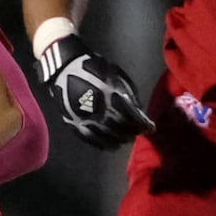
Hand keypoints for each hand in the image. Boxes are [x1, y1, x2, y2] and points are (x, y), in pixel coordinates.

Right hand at [38, 34, 153, 149]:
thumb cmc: (94, 69)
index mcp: (110, 94)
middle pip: (120, 128)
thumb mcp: (116, 75)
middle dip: (132, 132)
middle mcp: (98, 109)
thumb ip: (129, 94)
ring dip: (119, 140)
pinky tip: (111, 146)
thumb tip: (140, 113)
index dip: (143, 124)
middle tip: (138, 133)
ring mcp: (84, 118)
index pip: (132, 116)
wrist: (64, 68)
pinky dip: (103, 145)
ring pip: (106, 136)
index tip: (150, 128)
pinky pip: (91, 139)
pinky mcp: (74, 123)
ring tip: (126, 140)